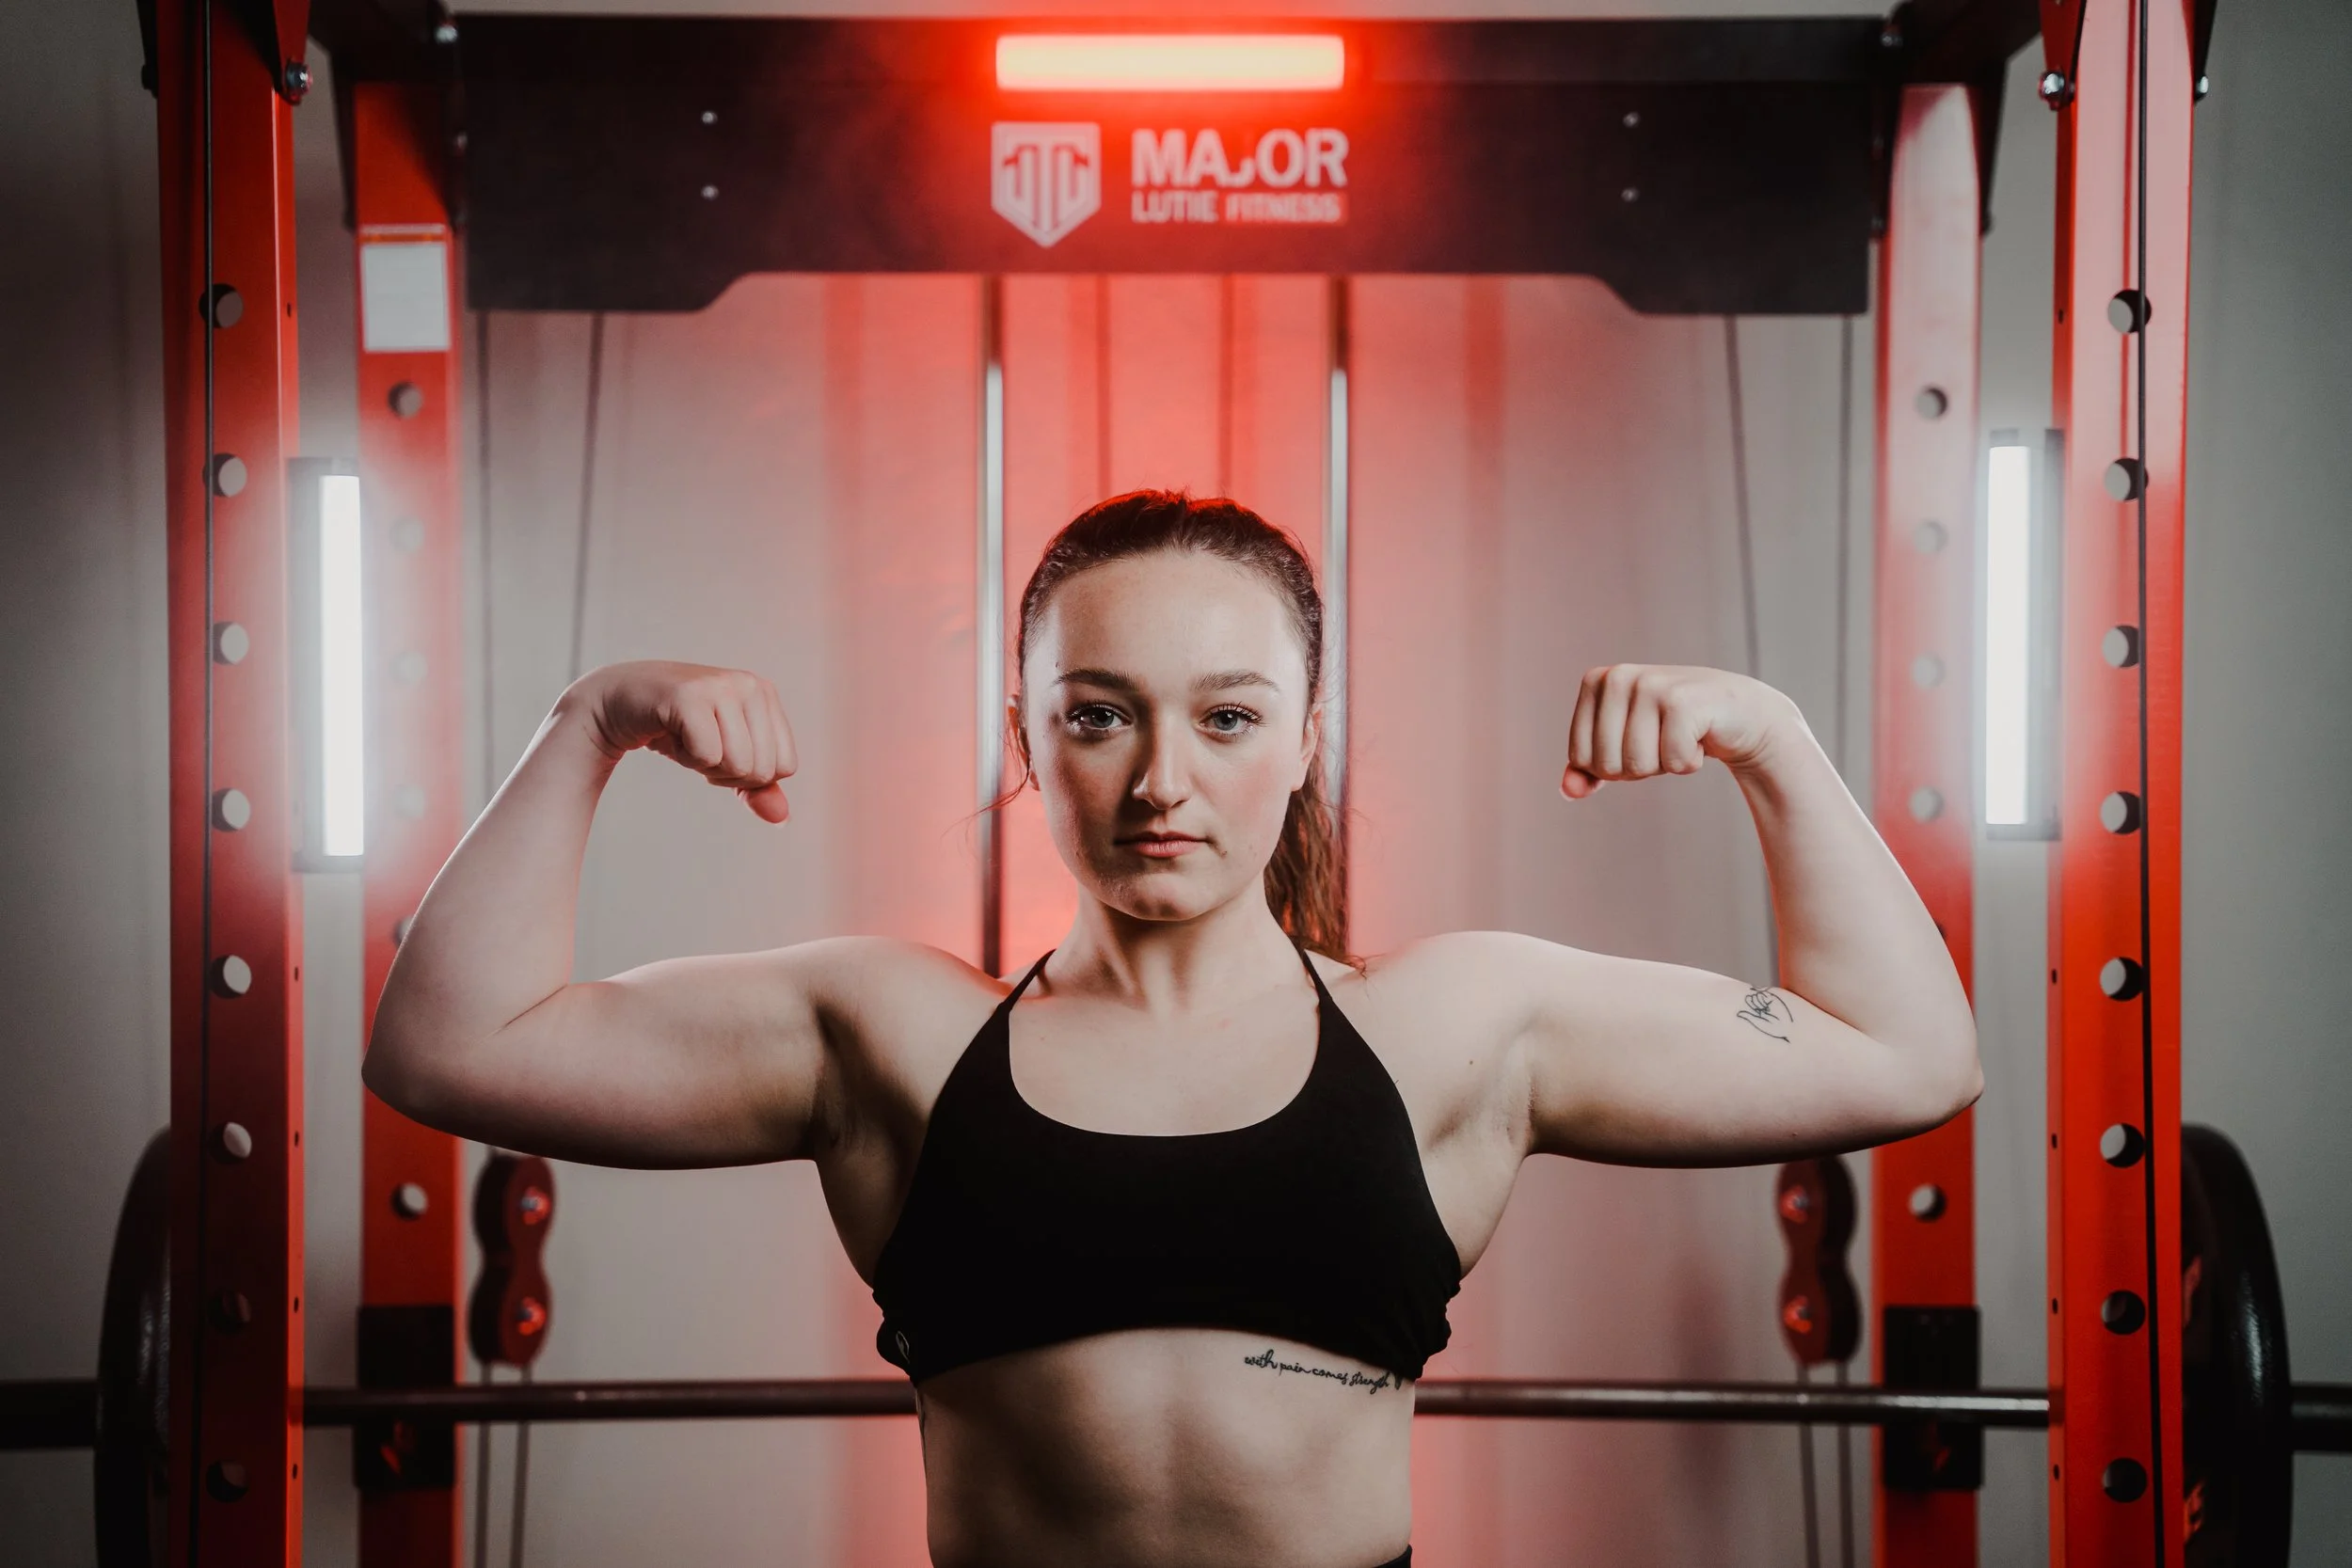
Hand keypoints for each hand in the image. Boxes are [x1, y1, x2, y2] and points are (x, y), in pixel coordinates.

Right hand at [567, 661, 796, 822]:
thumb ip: (755, 788)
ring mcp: (720, 686)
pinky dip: (687, 758)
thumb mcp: (724, 760)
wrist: (618, 701)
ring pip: (739, 764)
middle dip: (726, 773)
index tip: (721, 750)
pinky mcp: (690, 696)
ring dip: (706, 766)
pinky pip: (708, 756)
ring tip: (687, 737)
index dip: (749, 775)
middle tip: (699, 744)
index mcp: (766, 694)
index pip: (786, 767)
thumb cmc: (677, 729)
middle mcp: (750, 684)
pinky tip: (672, 734)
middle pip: (763, 770)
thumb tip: (781, 817)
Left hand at [1561, 664, 1796, 799]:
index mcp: (1596, 682)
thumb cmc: (1673, 729)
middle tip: (1663, 739)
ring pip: (1637, 765)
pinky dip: (1688, 762)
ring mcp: (1650, 684)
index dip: (1612, 766)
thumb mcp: (1624, 747)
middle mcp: (1618, 676)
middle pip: (1607, 765)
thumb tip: (1568, 791)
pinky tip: (1700, 738)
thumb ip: (1589, 770)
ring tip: (1681, 736)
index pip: (1580, 758)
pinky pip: (1671, 762)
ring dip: (1664, 764)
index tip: (1638, 741)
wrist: (1738, 713)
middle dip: (1639, 767)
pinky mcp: (1682, 701)